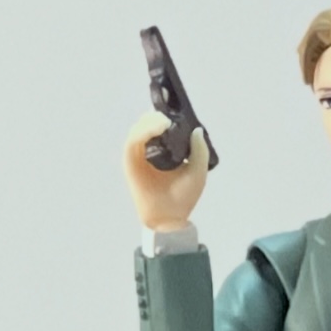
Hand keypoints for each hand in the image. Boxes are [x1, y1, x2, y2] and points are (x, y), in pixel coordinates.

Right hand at [122, 112, 209, 230]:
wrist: (170, 218)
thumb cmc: (183, 197)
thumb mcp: (198, 171)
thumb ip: (199, 151)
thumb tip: (196, 130)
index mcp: (164, 151)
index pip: (160, 127)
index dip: (166, 116)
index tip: (176, 112)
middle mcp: (149, 150)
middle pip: (147, 124)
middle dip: (157, 116)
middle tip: (169, 117)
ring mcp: (138, 155)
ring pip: (139, 129)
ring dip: (150, 121)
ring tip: (164, 122)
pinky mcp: (130, 161)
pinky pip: (133, 140)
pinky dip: (143, 132)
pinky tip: (157, 128)